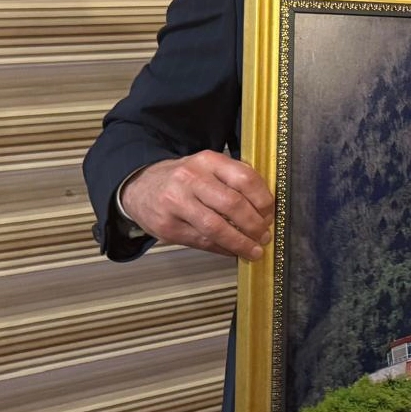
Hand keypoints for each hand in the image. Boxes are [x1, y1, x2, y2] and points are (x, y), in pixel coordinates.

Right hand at [119, 150, 274, 260]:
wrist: (140, 187)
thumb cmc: (183, 180)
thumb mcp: (208, 168)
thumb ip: (234, 181)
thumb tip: (266, 209)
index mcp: (208, 161)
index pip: (245, 178)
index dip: (263, 200)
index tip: (270, 214)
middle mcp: (191, 179)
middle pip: (232, 204)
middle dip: (254, 225)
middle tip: (264, 235)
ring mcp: (176, 203)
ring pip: (216, 228)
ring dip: (240, 242)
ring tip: (253, 250)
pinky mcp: (168, 226)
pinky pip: (202, 241)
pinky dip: (223, 249)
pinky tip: (233, 251)